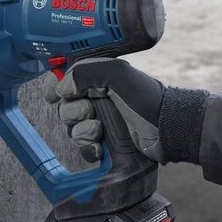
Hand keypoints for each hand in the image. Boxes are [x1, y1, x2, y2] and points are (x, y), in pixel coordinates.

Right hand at [44, 57, 166, 163]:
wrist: (168, 129)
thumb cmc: (146, 99)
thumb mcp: (118, 74)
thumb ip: (86, 72)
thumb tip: (62, 88)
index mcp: (99, 79)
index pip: (67, 79)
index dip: (56, 86)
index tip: (52, 95)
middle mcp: (98, 99)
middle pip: (66, 107)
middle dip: (72, 111)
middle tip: (90, 111)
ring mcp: (102, 122)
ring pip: (73, 129)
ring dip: (81, 131)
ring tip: (98, 130)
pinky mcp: (107, 144)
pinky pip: (84, 148)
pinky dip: (87, 149)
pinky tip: (98, 148)